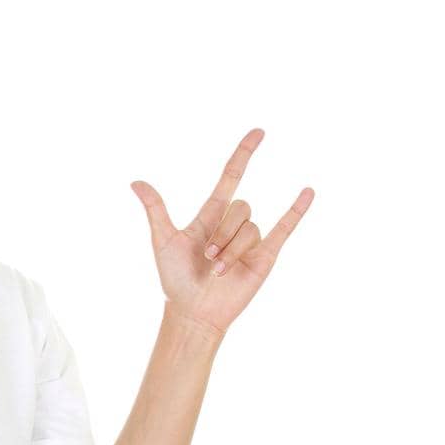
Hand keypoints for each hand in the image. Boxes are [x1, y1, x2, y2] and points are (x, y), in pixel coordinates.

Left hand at [129, 129, 313, 338]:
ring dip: (233, 250)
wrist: (192, 312)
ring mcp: (250, 240)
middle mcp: (232, 225)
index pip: (231, 176)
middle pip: (240, 208)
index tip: (259, 132)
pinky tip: (308, 192)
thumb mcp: (163, 240)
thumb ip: (156, 209)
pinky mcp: (265, 257)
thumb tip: (136, 182)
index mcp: (211, 215)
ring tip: (218, 271)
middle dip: (224, 232)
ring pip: (251, 228)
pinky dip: (296, 211)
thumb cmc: (175, 279)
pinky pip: (284, 228)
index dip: (244, 154)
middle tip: (208, 258)